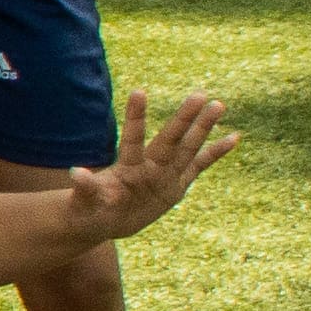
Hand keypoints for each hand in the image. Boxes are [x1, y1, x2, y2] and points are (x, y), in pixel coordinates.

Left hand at [56, 92, 235, 246]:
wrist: (105, 220)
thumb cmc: (90, 209)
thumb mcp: (86, 202)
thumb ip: (86, 188)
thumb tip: (76, 173)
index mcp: (127, 168)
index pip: (133, 139)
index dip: (136, 117)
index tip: (138, 91)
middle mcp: (149, 166)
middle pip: (169, 139)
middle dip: (184, 119)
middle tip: (199, 94)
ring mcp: (165, 174)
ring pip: (188, 147)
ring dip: (203, 128)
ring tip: (218, 104)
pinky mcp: (177, 185)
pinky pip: (200, 166)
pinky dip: (215, 152)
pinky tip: (234, 136)